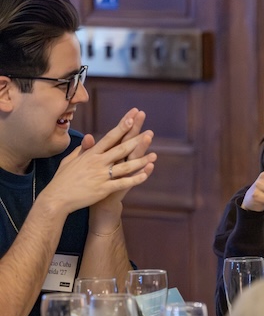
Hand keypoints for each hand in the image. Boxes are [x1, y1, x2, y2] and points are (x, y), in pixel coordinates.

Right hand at [41, 109, 156, 215]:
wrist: (57, 198)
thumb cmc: (63, 179)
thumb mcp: (70, 160)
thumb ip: (83, 149)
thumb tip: (90, 137)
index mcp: (90, 154)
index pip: (109, 137)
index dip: (122, 127)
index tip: (131, 117)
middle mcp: (97, 162)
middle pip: (120, 149)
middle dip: (136, 140)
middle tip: (149, 132)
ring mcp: (101, 176)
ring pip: (125, 166)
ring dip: (141, 160)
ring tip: (154, 155)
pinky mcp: (103, 189)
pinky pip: (122, 183)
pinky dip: (134, 179)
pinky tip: (145, 175)